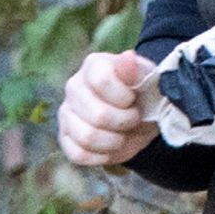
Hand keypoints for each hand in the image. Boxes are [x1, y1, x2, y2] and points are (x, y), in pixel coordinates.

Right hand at [56, 50, 163, 167]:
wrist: (141, 115)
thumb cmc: (144, 93)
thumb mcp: (149, 79)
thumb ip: (137, 69)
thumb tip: (128, 57)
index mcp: (93, 65)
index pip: (101, 81)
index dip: (123, 98)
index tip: (134, 99)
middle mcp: (74, 86)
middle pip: (97, 115)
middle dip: (124, 122)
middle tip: (134, 118)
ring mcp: (66, 112)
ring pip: (87, 137)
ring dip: (114, 141)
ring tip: (123, 134)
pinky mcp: (65, 137)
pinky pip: (79, 154)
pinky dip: (101, 155)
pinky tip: (112, 146)